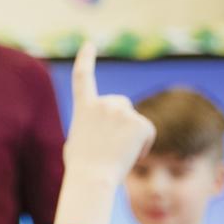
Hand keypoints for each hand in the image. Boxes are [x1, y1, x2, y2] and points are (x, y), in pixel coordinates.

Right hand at [53, 43, 153, 223]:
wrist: (92, 178)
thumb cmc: (81, 169)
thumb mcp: (76, 143)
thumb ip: (89, 127)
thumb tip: (102, 131)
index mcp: (84, 108)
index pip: (83, 78)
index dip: (85, 60)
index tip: (88, 45)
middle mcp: (103, 104)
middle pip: (121, 105)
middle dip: (121, 121)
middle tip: (111, 146)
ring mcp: (122, 112)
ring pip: (134, 121)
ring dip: (130, 136)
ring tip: (117, 154)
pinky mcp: (140, 123)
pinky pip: (147, 132)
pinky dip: (143, 146)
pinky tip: (131, 156)